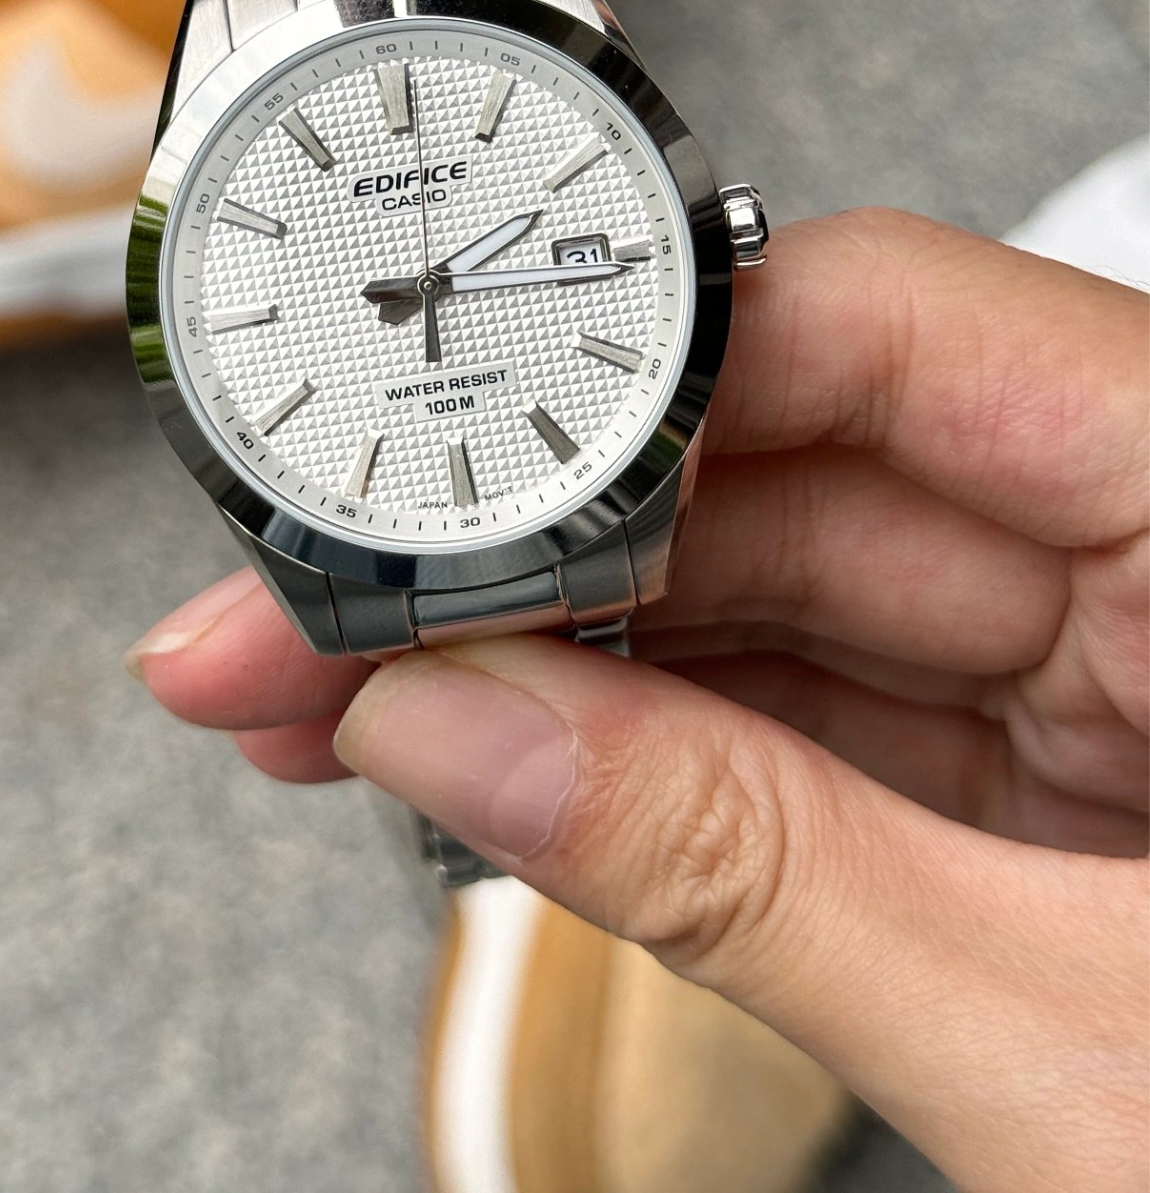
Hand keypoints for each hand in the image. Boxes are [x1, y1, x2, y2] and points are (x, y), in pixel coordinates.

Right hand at [127, 210, 1149, 1191]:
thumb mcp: (1078, 1059)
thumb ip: (751, 872)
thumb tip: (470, 730)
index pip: (890, 331)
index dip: (637, 369)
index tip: (432, 436)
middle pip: (792, 466)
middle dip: (532, 546)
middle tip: (320, 604)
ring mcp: (1113, 663)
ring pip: (780, 594)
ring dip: (557, 651)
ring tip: (346, 695)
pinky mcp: (1062, 772)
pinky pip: (823, 709)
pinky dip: (654, 741)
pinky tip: (497, 753)